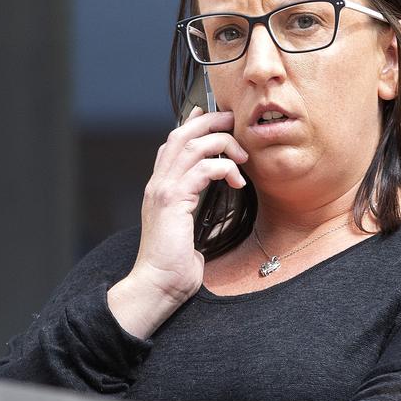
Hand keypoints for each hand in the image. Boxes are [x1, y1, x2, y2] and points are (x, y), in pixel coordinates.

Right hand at [108, 108, 248, 338]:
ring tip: (243, 156)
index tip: (212, 115)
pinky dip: (224, 167)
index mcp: (159, 188)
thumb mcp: (188, 230)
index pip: (171, 144)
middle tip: (232, 120)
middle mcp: (158, 184)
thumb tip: (218, 202)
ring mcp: (163, 190)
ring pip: (192, 145)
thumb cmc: (174, 265)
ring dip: (222, 143)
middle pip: (180, 135)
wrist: (158, 285)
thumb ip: (196, 210)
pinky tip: (238, 179)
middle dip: (209, 122)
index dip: (191, 125)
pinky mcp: (173, 200)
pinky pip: (203, 169)